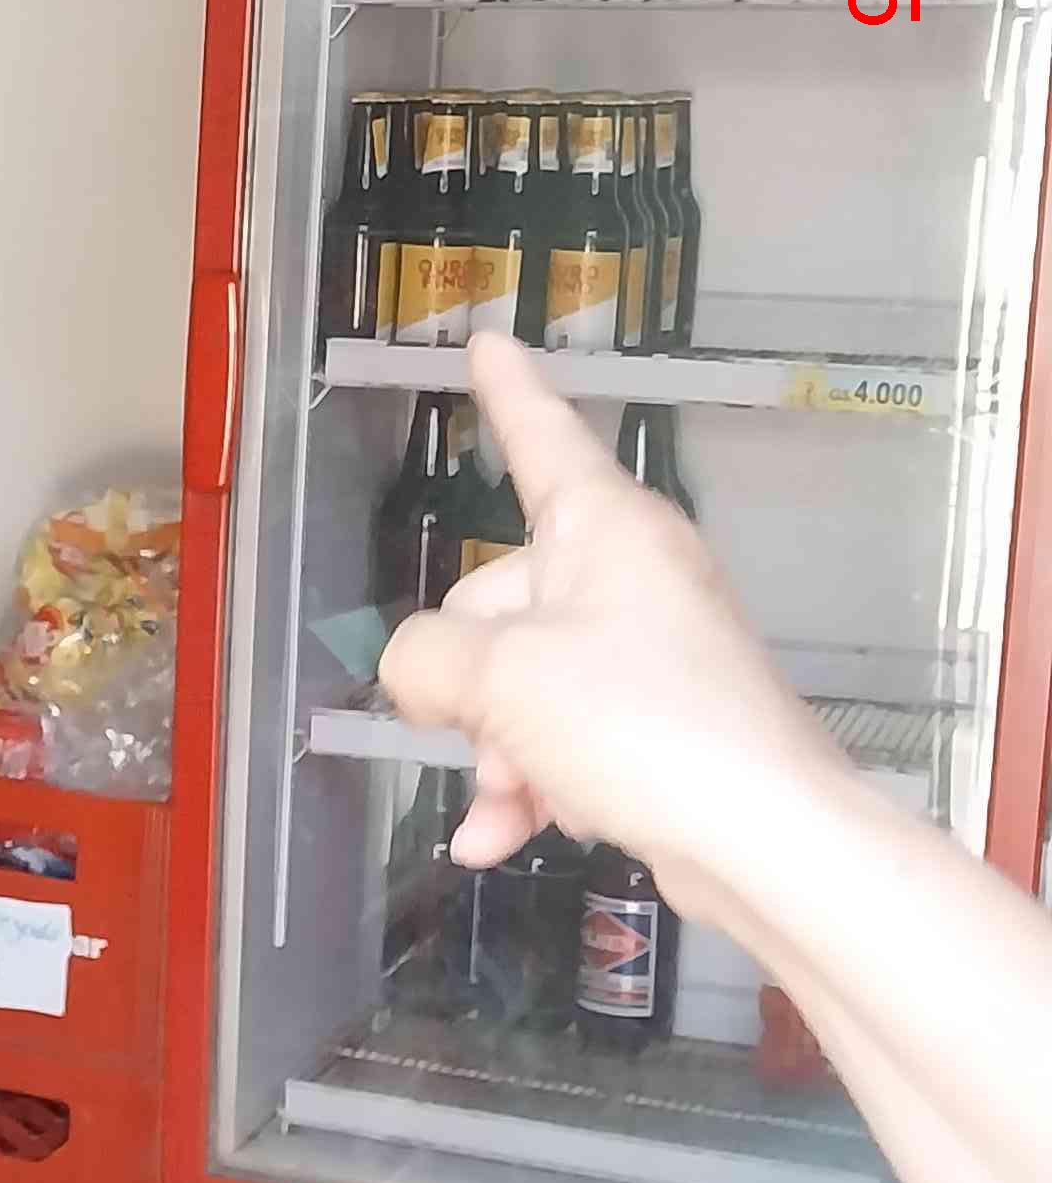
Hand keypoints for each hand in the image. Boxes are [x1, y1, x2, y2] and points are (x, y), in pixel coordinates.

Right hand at [378, 334, 845, 890]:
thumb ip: (425, 657)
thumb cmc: (639, 725)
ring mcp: (647, 653)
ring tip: (504, 803)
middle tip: (470, 727)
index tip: (488, 342)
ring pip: (520, 681)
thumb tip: (418, 669)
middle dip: (463, 676)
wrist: (764, 838)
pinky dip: (527, 787)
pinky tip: (499, 840)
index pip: (540, 436)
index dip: (506, 391)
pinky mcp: (658, 727)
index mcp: (604, 528)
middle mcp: (628, 576)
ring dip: (491, 748)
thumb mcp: (499, 679)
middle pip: (498, 595)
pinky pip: (560, 737)